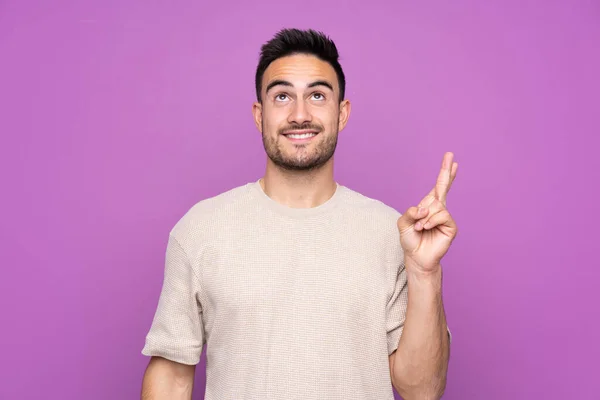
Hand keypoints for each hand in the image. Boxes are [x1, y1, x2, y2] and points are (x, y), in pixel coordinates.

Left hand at [397, 152, 458, 274]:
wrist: (416, 257)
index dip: (444, 173)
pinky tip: (425, 228)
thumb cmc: (410, 240)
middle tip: (451, 156)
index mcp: (427, 205)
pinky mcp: (451, 226)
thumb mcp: (402, 224)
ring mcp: (445, 217)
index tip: (451, 159)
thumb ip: (409, 212)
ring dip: (424, 218)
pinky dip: (430, 221)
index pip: (438, 186)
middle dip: (447, 171)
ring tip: (420, 228)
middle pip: (444, 186)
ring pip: (436, 206)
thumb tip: (424, 208)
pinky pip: (441, 215)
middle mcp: (438, 208)